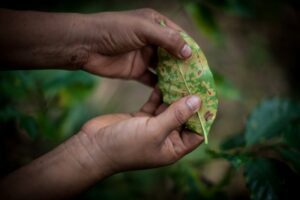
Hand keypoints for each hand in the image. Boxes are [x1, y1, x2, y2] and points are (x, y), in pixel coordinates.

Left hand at [78, 8, 191, 85]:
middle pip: (174, 54)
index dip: (191, 49)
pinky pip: (152, 78)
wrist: (86, 45)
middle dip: (185, 66)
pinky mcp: (136, 70)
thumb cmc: (114, 30)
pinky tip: (170, 94)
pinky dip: (161, 85)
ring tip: (187, 89)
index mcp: (156, 24)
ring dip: (175, 77)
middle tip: (197, 80)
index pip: (179, 37)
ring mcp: (144, 56)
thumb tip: (189, 52)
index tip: (202, 64)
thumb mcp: (143, 29)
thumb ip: (167, 39)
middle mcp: (152, 40)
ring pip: (164, 68)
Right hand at [79, 88, 202, 174]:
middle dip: (190, 101)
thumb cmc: (125, 145)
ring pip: (169, 108)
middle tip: (196, 81)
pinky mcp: (141, 117)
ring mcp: (153, 126)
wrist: (94, 146)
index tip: (209, 97)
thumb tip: (197, 101)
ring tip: (183, 77)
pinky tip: (165, 79)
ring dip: (175, 94)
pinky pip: (155, 103)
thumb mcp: (154, 131)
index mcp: (173, 147)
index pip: (197, 132)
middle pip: (184, 117)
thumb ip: (176, 115)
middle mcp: (166, 137)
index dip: (204, 116)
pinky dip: (160, 93)